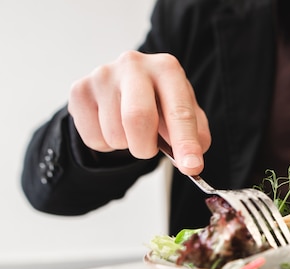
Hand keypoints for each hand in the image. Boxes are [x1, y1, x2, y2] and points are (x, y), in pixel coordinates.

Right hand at [68, 51, 210, 174]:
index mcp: (167, 68)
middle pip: (137, 118)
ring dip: (127, 146)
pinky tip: (112, 126)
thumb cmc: (160, 101)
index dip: (186, 143)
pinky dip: (107, 145)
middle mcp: (133, 65)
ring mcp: (102, 76)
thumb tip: (190, 162)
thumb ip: (195, 137)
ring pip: (115, 135)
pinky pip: (94, 138)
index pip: (179, 111)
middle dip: (146, 147)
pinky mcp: (80, 91)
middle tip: (149, 152)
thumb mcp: (186, 113)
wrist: (125, 86)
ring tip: (132, 131)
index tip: (192, 167)